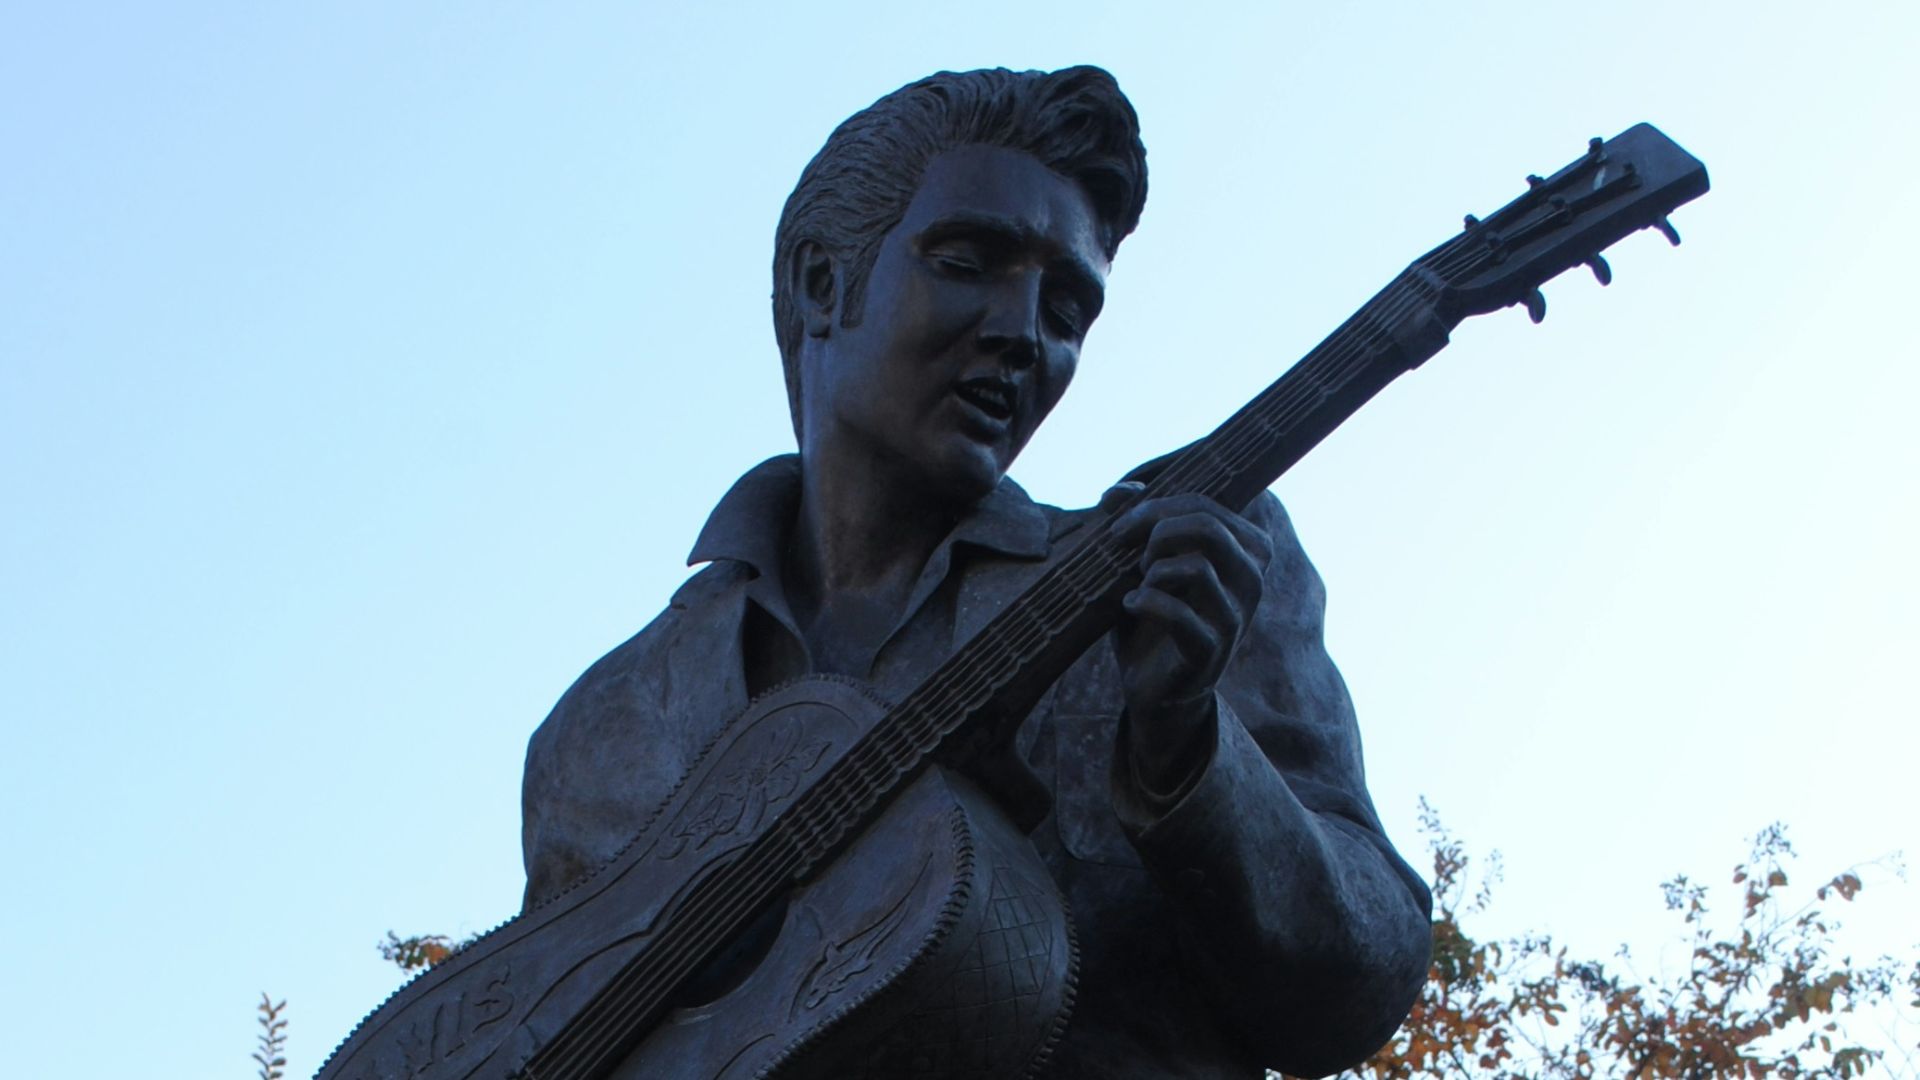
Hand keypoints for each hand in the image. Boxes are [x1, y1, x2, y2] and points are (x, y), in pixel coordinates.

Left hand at [1103, 482, 1272, 792]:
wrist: (1152, 687)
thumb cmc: (1151, 616)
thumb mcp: (1139, 564)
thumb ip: (1132, 523)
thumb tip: (1118, 489)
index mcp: (1245, 551)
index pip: (1207, 505)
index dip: (1156, 507)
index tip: (1121, 528)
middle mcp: (1251, 581)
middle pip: (1208, 527)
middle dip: (1156, 532)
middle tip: (1131, 554)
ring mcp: (1236, 618)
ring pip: (1198, 567)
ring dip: (1153, 570)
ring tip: (1139, 584)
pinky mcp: (1212, 652)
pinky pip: (1179, 614)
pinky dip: (1144, 603)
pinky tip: (1130, 606)